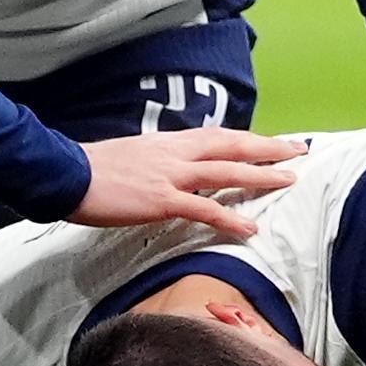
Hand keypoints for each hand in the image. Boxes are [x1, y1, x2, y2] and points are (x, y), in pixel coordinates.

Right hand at [65, 124, 301, 239]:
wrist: (66, 172)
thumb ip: (160, 162)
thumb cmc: (94, 169)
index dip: (250, 139)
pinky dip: (229, 217)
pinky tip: (248, 227)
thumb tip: (176, 170)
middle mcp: (176, 153)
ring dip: (260, 176)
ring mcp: (170, 176)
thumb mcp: (134, 156)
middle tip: (299, 151)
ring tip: (288, 181)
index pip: (220, 137)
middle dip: (268, 149)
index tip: (274, 142)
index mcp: (170, 143)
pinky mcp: (160, 199)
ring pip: (225, 172)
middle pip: (232, 146)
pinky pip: (202, 209)